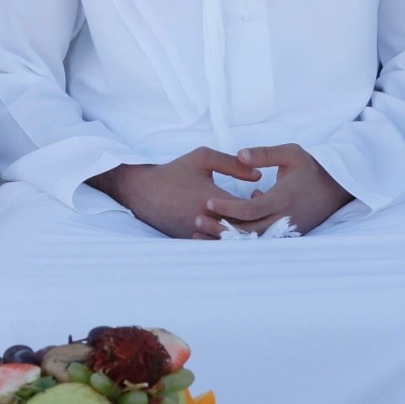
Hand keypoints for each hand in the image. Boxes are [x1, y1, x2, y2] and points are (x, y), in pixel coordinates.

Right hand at [94, 150, 263, 238]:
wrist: (143, 192)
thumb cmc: (175, 172)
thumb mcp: (203, 158)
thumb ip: (232, 165)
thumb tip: (258, 176)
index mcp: (212, 200)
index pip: (247, 209)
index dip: (259, 204)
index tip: (261, 196)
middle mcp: (206, 221)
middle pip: (242, 229)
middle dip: (254, 221)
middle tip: (261, 211)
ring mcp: (198, 235)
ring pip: (229, 241)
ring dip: (242, 233)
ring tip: (249, 220)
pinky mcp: (191, 242)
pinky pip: (215, 244)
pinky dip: (226, 238)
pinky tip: (231, 227)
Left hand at [210, 144, 352, 235]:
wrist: (337, 189)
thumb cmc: (312, 168)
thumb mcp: (291, 153)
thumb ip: (265, 154)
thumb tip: (239, 155)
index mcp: (283, 198)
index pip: (250, 209)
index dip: (227, 208)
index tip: (208, 201)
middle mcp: (284, 219)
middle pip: (247, 231)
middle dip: (220, 227)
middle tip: (197, 220)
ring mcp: (285, 231)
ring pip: (251, 241)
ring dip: (226, 238)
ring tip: (202, 233)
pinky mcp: (286, 237)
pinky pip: (259, 242)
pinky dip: (240, 240)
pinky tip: (221, 234)